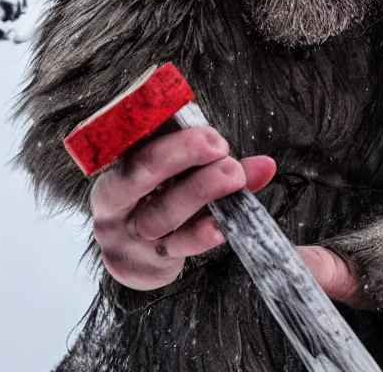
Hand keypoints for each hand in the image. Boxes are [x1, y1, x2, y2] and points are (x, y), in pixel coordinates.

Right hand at [91, 126, 373, 309]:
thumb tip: (267, 165)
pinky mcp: (146, 262)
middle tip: (218, 144)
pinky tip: (222, 225)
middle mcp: (115, 198)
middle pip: (139, 173)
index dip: (164, 128)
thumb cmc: (165, 202)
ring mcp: (127, 234)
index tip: (196, 119)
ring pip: (162, 212)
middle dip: (179, 153)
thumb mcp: (183, 177)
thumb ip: (220, 169)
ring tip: (234, 175)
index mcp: (119, 164)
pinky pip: (177, 246)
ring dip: (201, 190)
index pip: (132, 139)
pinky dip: (202, 234)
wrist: (140, 259)